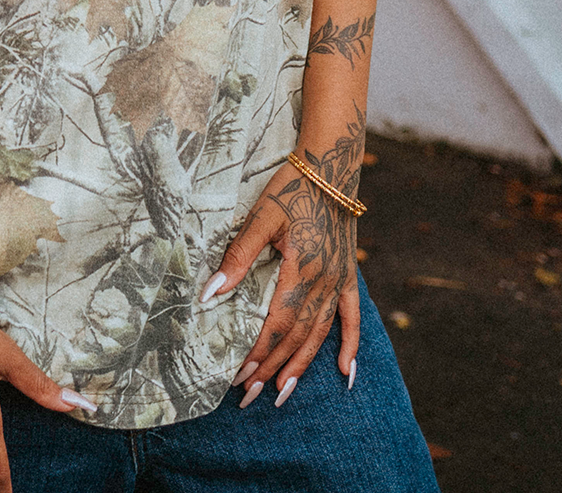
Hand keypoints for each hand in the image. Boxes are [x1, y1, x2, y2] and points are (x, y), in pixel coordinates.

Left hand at [204, 148, 361, 407]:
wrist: (330, 165)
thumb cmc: (291, 187)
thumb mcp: (260, 218)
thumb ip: (237, 257)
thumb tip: (210, 294)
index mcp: (301, 270)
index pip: (275, 325)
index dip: (257, 353)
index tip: (236, 375)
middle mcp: (324, 283)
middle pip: (296, 338)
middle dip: (271, 369)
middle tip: (249, 395)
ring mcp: (340, 282)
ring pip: (319, 335)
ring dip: (300, 366)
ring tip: (281, 394)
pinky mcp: (348, 275)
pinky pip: (351, 318)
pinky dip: (349, 346)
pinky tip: (345, 372)